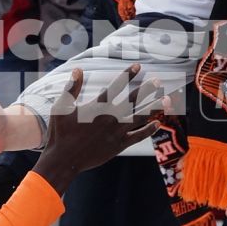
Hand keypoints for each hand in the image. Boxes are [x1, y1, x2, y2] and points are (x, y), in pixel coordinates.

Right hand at [31, 66, 164, 191]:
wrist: (64, 159)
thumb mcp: (61, 107)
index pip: (116, 86)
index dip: (128, 75)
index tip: (138, 66)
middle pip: (133, 100)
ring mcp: (116, 132)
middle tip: (157, 81)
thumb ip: (71, 88)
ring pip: (140, 117)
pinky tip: (158, 123)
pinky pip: (138, 136)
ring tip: (166, 99)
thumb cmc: (60, 133)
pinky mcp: (118, 145)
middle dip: (147, 89)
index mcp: (98, 106)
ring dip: (153, 107)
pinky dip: (148, 130)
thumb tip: (78, 70)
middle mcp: (111, 118)